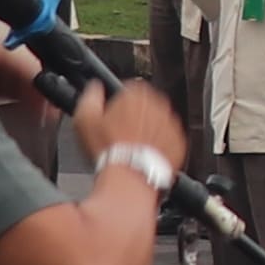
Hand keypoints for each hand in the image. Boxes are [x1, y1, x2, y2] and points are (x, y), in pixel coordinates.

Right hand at [69, 77, 190, 173]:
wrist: (130, 176)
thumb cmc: (109, 149)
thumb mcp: (86, 118)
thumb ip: (91, 96)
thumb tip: (95, 88)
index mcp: (137, 94)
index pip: (130, 89)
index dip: (120, 103)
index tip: (114, 116)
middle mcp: (158, 105)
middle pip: (146, 106)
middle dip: (136, 116)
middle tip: (122, 133)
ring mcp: (171, 123)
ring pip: (158, 122)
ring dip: (148, 130)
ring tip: (132, 146)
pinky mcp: (179, 141)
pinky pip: (168, 139)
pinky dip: (159, 145)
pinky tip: (144, 154)